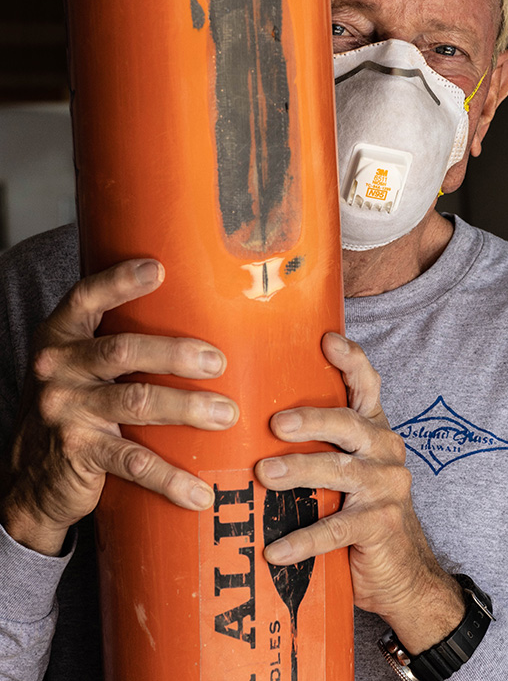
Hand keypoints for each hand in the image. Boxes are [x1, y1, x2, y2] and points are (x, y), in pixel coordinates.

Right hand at [0, 259, 237, 555]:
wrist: (29, 479)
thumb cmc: (74, 405)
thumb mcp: (80, 365)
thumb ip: (115, 339)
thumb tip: (192, 308)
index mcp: (61, 336)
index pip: (86, 297)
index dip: (120, 282)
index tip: (158, 268)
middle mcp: (58, 368)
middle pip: (122, 350)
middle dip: (176, 353)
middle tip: (218, 362)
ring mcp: (67, 411)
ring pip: (135, 403)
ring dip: (187, 408)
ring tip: (227, 415)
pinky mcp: (79, 454)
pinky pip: (133, 462)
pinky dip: (171, 478)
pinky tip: (199, 490)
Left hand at [255, 333, 463, 652]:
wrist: (403, 572)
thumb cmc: (359, 508)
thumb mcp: (344, 467)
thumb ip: (318, 442)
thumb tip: (248, 418)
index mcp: (374, 430)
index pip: (367, 386)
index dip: (351, 360)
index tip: (327, 339)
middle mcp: (385, 451)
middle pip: (349, 424)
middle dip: (313, 419)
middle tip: (276, 423)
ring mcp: (387, 488)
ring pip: (341, 472)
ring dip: (301, 472)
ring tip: (265, 475)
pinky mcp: (380, 526)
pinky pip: (337, 529)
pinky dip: (304, 540)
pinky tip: (275, 549)